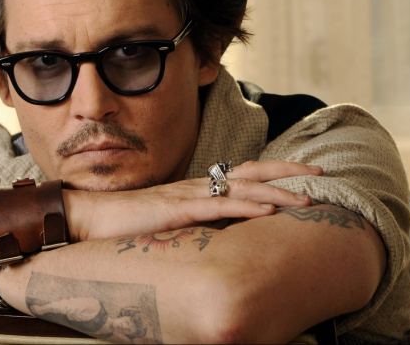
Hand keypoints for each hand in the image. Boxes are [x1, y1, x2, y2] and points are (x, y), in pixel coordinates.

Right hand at [65, 161, 320, 240]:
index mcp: (195, 189)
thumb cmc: (123, 223)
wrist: (89, 217)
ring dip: (276, 194)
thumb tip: (218, 237)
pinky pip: (216, 207)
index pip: (242, 174)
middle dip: (287, 172)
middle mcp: (196, 186)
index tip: (303, 175)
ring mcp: (186, 196)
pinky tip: (267, 213)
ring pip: (240, 189)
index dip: (274, 173)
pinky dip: (245, 208)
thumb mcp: (166, 224)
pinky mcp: (175, 211)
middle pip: (250, 172)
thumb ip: (191, 225)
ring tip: (306, 200)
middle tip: (320, 172)